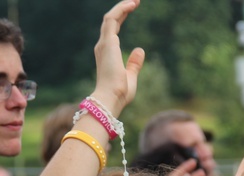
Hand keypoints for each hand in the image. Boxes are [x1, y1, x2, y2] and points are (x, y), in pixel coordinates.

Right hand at [91, 0, 144, 116]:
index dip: (122, 17)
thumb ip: (134, 63)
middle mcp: (103, 47)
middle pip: (111, 21)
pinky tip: (132, 4)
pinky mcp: (107, 42)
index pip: (113, 30)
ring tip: (135, 0)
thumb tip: (140, 50)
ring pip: (110, 18)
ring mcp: (104, 43)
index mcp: (107, 54)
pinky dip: (121, 10)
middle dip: (122, 9)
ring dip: (122, 7)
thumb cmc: (119, 93)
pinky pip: (112, 19)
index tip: (132, 8)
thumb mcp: (130, 76)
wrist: (110, 98)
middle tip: (135, 1)